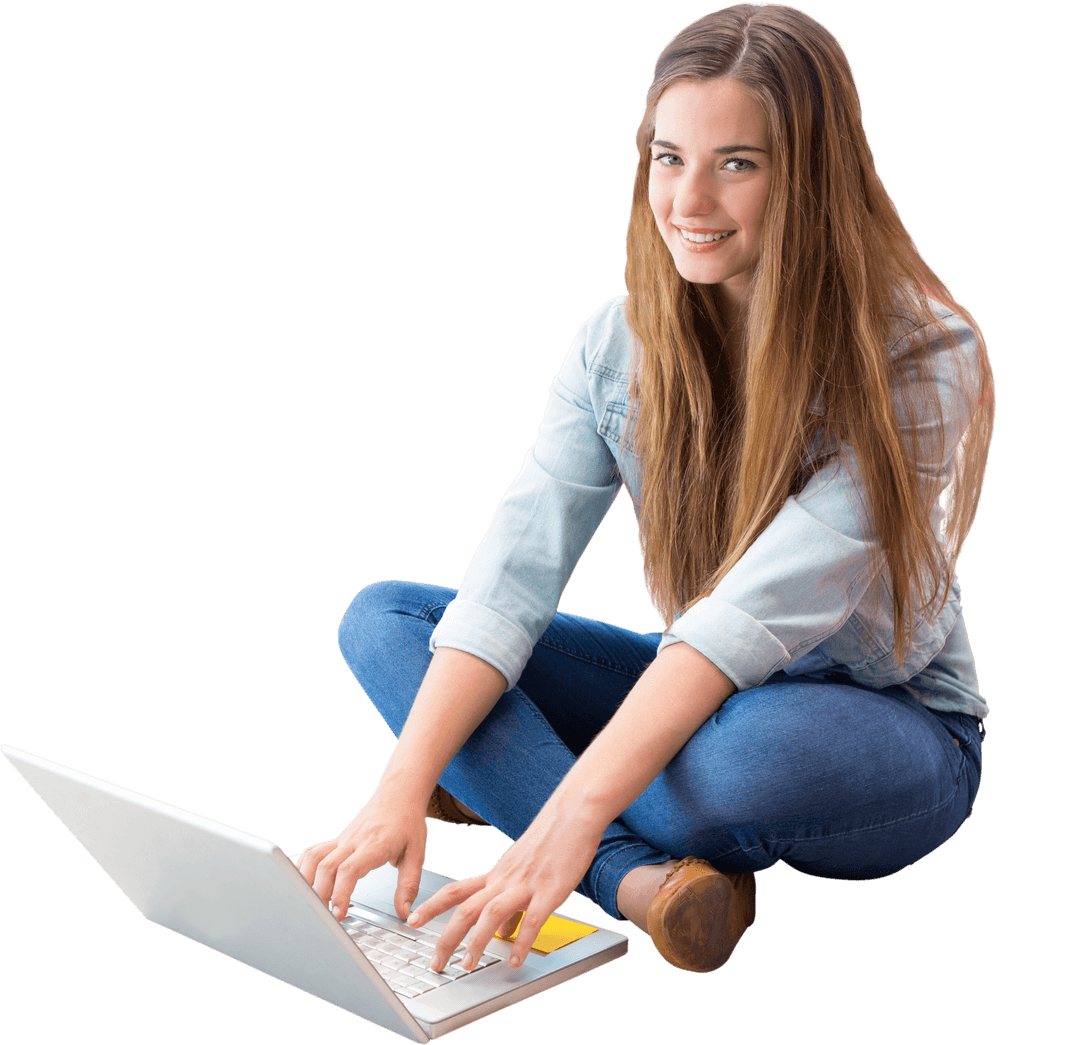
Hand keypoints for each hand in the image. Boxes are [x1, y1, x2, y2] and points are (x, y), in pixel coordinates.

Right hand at [294, 787, 427, 922]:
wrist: (399, 793)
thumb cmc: (408, 821)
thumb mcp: (417, 853)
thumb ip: (409, 884)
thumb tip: (404, 913)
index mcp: (374, 845)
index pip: (349, 869)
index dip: (340, 893)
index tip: (339, 913)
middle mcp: (353, 841)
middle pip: (326, 867)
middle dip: (320, 895)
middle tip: (322, 918)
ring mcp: (342, 839)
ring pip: (314, 858)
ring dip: (307, 882)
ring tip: (310, 905)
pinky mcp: (336, 839)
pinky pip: (313, 852)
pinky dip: (303, 868)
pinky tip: (302, 885)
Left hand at [405, 802, 603, 972]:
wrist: (575, 811)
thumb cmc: (550, 838)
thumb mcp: (522, 868)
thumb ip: (509, 900)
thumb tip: (501, 933)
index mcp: (497, 873)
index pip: (456, 891)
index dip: (431, 906)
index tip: (412, 921)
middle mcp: (505, 878)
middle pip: (467, 908)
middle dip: (447, 937)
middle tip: (435, 962)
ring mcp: (527, 883)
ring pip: (492, 912)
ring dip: (477, 941)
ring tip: (467, 965)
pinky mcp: (551, 889)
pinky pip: (533, 919)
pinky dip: (521, 942)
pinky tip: (515, 961)